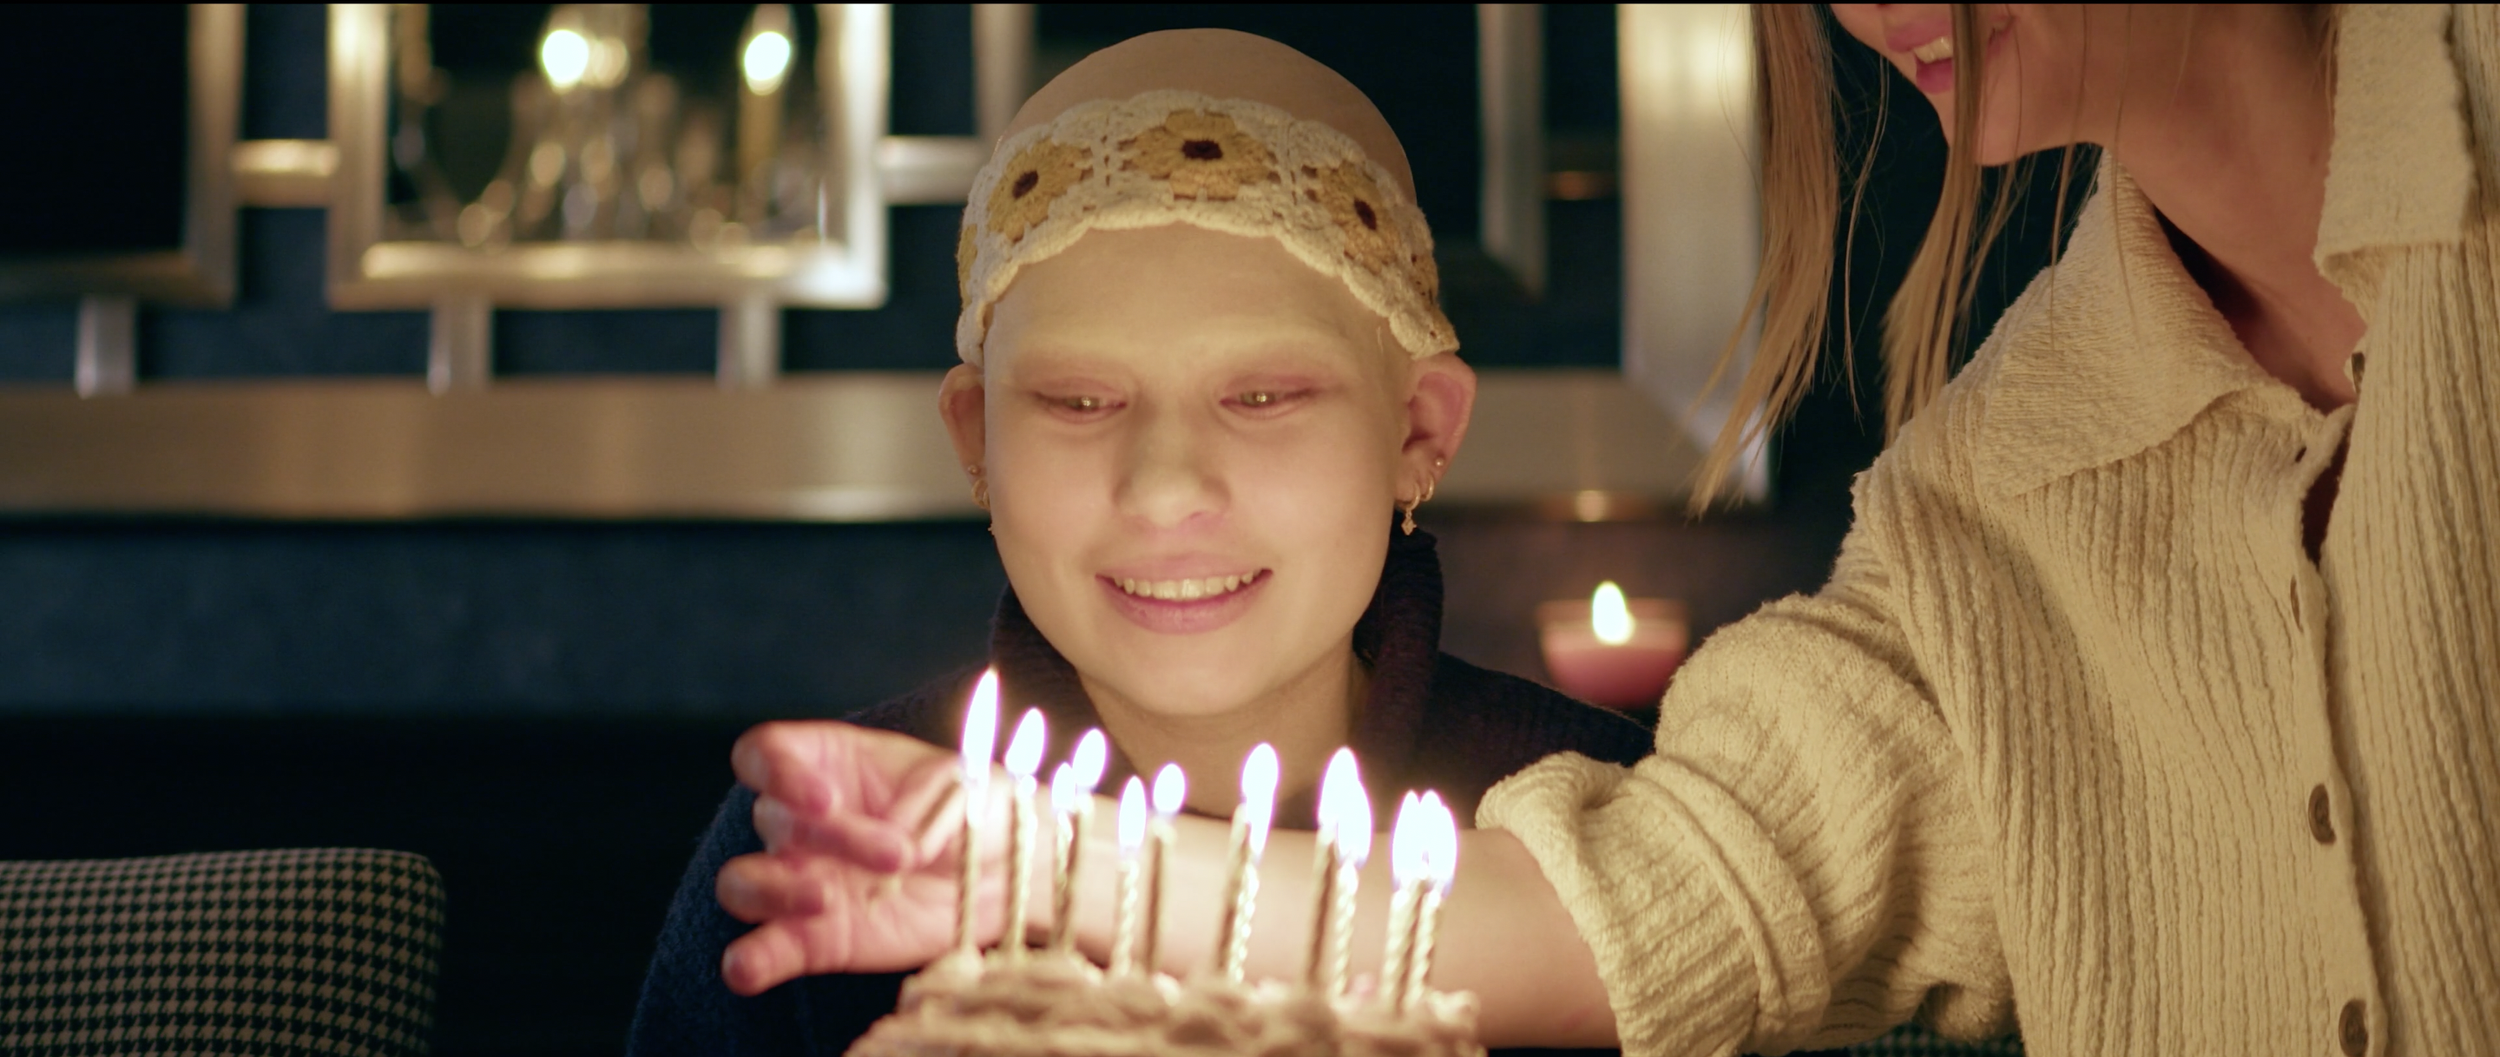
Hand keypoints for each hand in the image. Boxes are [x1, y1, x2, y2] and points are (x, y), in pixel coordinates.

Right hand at [715, 721, 992, 993]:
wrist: (1003, 878)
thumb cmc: (978, 810)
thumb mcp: (968, 786)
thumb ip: (930, 805)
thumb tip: (902, 844)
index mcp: (830, 764)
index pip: (766, 753)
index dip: (778, 770)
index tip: (824, 798)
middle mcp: (802, 820)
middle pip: (774, 818)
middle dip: (832, 836)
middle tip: (897, 855)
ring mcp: (801, 881)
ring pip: (742, 882)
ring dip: (773, 891)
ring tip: (825, 901)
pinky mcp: (814, 939)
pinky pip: (764, 950)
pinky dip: (751, 960)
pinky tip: (748, 968)